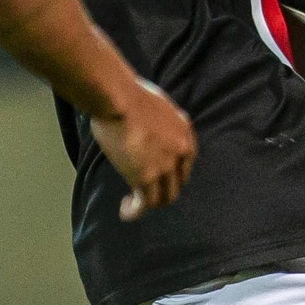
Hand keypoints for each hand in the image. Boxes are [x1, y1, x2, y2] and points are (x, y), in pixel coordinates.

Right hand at [91, 80, 196, 218]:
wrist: (118, 98)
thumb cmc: (127, 92)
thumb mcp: (154, 104)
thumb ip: (157, 120)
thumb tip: (143, 125)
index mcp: (184, 130)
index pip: (186, 161)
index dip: (173, 171)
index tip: (158, 175)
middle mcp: (181, 151)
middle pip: (177, 181)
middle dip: (163, 189)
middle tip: (146, 192)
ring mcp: (165, 166)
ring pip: (164, 197)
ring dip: (150, 203)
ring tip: (133, 204)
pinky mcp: (146, 178)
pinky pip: (144, 203)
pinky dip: (136, 211)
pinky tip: (126, 212)